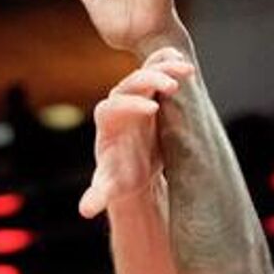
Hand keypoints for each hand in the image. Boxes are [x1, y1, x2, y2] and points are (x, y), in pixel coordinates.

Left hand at [78, 49, 194, 218]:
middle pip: (129, 83)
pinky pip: (158, 69)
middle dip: (149, 81)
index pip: (113, 107)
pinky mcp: (152, 90)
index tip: (152, 109)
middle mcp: (119, 103)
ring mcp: (136, 94)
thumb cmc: (121, 177)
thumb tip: (86, 211)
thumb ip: (100, 195)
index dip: (130, 105)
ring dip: (164, 67)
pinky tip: (185, 62)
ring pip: (146, 72)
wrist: (135, 167)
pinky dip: (169, 62)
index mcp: (106, 124)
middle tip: (172, 86)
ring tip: (187, 70)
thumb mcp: (112, 187)